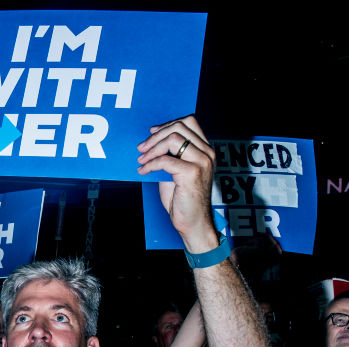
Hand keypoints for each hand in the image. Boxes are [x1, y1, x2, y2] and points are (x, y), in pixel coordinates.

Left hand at [137, 115, 217, 251]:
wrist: (193, 222)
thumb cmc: (183, 199)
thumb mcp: (177, 171)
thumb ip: (170, 154)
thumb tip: (152, 140)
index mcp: (205, 150)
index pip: (189, 122)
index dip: (167, 124)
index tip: (151, 133)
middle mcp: (207, 153)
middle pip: (179, 127)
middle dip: (155, 136)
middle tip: (141, 148)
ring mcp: (202, 162)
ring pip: (173, 139)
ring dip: (152, 148)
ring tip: (141, 160)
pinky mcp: (192, 173)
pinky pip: (166, 160)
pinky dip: (151, 164)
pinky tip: (143, 171)